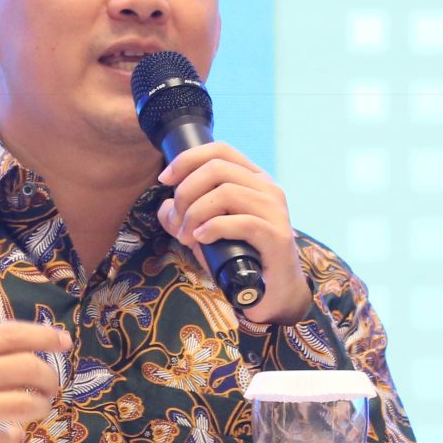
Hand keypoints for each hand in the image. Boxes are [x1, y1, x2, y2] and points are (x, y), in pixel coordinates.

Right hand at [0, 321, 71, 442]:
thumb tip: (26, 355)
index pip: (11, 333)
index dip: (45, 336)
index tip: (65, 343)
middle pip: (29, 368)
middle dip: (50, 378)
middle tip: (50, 388)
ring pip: (28, 404)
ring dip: (40, 407)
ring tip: (34, 410)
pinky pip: (8, 438)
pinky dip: (12, 436)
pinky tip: (3, 435)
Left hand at [156, 142, 313, 325]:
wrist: (273, 292)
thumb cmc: (240, 257)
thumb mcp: (206, 231)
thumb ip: (184, 217)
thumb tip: (165, 207)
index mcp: (254, 179)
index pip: (220, 150)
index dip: (187, 159)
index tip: (164, 180)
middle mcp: (268, 188)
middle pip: (217, 168)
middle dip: (186, 192)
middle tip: (176, 221)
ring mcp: (275, 211)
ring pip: (226, 193)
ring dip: (195, 214)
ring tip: (186, 236)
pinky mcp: (277, 236)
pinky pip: (241, 221)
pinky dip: (213, 228)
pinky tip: (201, 239)